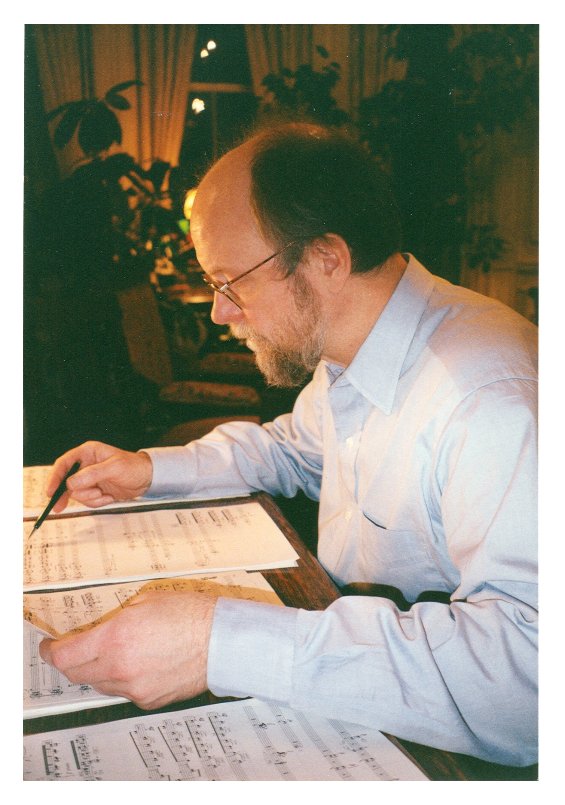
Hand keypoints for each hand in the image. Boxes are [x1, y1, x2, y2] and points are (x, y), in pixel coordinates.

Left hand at [39, 591, 216, 709]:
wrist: (222, 641)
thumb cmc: (191, 614)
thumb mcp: (146, 601)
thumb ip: (117, 618)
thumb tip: (101, 630)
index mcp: (115, 639)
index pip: (65, 656)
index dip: (50, 652)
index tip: (49, 647)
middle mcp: (120, 668)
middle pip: (77, 673)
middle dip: (72, 660)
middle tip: (75, 649)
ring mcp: (134, 688)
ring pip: (100, 684)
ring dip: (98, 670)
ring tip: (115, 652)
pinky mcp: (149, 700)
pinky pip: (123, 692)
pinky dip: (122, 679)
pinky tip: (139, 662)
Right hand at [47, 441, 153, 511]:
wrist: (147, 479)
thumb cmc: (134, 467)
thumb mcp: (114, 468)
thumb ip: (92, 475)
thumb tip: (71, 483)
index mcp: (88, 453)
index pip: (64, 464)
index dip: (54, 477)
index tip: (50, 491)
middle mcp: (86, 465)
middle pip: (65, 481)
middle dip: (66, 494)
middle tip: (59, 507)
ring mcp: (90, 479)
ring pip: (76, 493)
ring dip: (89, 498)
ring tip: (104, 494)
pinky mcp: (95, 490)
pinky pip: (87, 500)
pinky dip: (96, 502)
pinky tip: (108, 497)